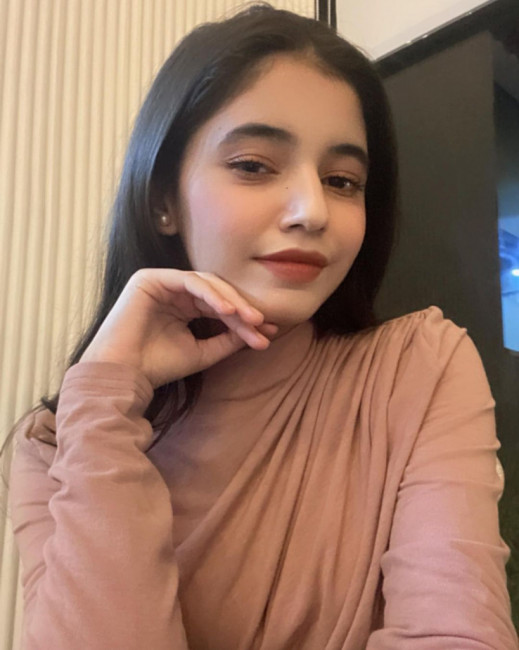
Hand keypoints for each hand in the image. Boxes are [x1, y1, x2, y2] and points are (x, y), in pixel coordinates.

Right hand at [79, 268, 276, 387]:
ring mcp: (161, 282)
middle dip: (242, 309)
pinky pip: (189, 281)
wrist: (123, 376)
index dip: (244, 319)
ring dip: (231, 301)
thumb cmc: (158, 366)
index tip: (268, 334)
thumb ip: (228, 340)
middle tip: (263, 325)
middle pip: (217, 293)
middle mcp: (173, 292)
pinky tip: (226, 310)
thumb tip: (259, 332)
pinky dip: (210, 293)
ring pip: (207, 284)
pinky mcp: (150, 278)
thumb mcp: (202, 352)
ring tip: (250, 320)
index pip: (220, 307)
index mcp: (183, 307)